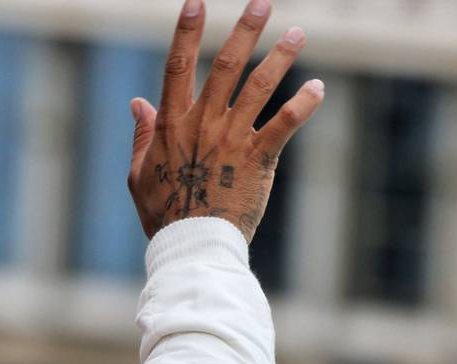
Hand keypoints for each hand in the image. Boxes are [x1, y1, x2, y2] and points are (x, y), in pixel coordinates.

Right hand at [127, 0, 323, 242]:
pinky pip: (284, 125)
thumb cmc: (163, 213)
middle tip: (262, 1)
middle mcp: (203, 124)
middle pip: (226, 66)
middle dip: (245, 29)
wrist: (192, 246)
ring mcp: (232, 140)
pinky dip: (303, 105)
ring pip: (258, 88)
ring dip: (280, 57)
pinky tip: (318, 89)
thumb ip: (143, 135)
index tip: (197, 0)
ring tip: (298, 33)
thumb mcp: (140, 173)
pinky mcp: (259, 159)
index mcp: (172, 124)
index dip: (187, 31)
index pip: (178, 66)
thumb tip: (138, 102)